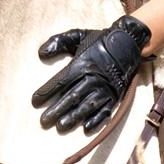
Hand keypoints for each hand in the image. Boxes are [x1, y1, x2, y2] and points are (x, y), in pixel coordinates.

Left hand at [31, 15, 150, 134]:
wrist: (129, 42)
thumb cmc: (100, 40)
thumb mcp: (78, 35)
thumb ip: (58, 41)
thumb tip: (41, 53)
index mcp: (82, 63)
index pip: (60, 81)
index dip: (46, 92)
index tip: (34, 102)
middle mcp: (93, 77)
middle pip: (72, 97)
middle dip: (57, 110)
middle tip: (44, 121)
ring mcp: (105, 88)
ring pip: (87, 106)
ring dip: (74, 117)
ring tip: (61, 127)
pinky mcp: (115, 95)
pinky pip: (105, 111)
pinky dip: (96, 120)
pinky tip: (86, 128)